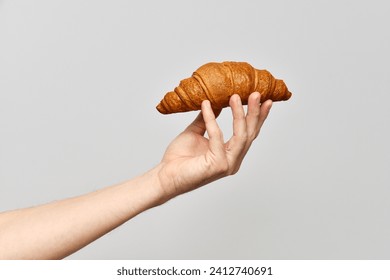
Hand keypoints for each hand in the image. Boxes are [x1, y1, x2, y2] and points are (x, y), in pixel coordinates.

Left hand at [157, 92, 272, 199]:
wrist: (165, 176)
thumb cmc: (179, 158)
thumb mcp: (196, 132)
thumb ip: (208, 120)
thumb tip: (216, 102)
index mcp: (230, 154)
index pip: (248, 133)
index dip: (257, 117)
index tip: (263, 99)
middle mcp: (233, 160)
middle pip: (249, 134)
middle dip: (254, 113)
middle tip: (256, 94)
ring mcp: (227, 164)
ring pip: (241, 135)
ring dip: (240, 114)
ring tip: (236, 96)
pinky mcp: (218, 165)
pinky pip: (217, 136)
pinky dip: (212, 119)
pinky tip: (206, 105)